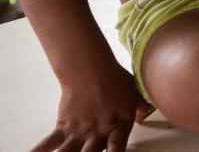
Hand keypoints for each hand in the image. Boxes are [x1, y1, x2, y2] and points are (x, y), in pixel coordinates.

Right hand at [32, 66, 149, 151]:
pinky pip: (49, 142)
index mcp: (119, 125)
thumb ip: (140, 109)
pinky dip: (40, 151)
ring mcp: (79, 130)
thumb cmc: (115, 81)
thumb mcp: (134, 95)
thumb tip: (145, 115)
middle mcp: (98, 131)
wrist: (90, 68)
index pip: (118, 147)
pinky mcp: (63, 126)